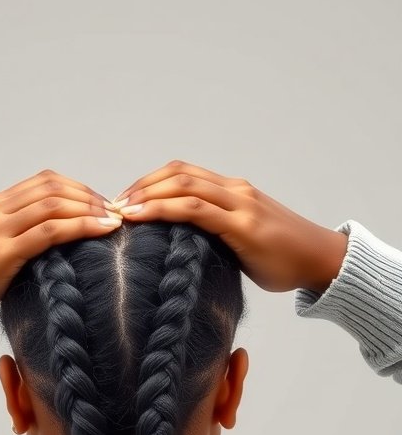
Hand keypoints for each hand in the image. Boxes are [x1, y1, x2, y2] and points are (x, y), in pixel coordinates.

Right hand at [0, 171, 121, 320]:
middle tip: (118, 212)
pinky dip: (82, 226)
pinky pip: (50, 231)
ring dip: (92, 209)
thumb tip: (59, 243)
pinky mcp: (2, 252)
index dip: (80, 189)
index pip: (46, 182)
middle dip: (92, 197)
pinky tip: (102, 231)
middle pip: (55, 187)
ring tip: (116, 221)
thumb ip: (19, 237)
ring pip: (55, 204)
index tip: (104, 205)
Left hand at [112, 160, 347, 292]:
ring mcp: (239, 204)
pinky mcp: (242, 224)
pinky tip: (140, 218)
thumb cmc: (283, 258)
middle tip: (113, 205)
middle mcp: (234, 190)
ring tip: (120, 210)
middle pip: (177, 173)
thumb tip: (181, 253)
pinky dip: (162, 209)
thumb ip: (216, 238)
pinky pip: (195, 210)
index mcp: (232, 192)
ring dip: (145, 194)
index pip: (183, 175)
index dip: (150, 183)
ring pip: (183, 185)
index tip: (124, 201)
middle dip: (140, 185)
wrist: (321, 262)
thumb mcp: (243, 243)